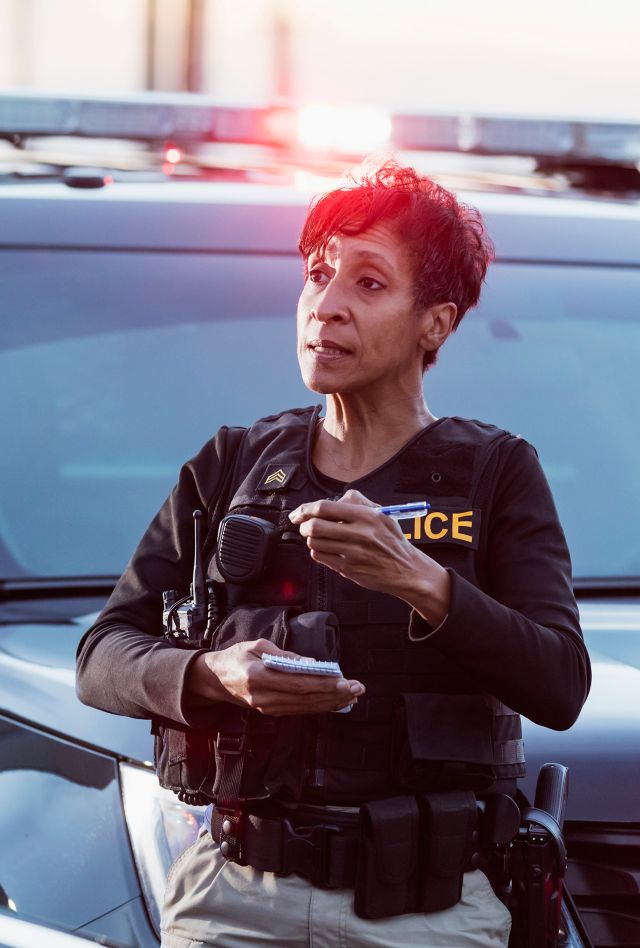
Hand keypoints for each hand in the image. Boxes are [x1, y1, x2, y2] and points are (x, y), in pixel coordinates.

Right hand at [188, 639, 363, 715]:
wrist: (215, 680)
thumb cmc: (236, 657)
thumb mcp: (256, 646)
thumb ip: (284, 654)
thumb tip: (311, 663)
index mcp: (258, 677)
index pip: (298, 684)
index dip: (323, 684)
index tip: (344, 681)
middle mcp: (264, 697)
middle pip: (305, 698)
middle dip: (334, 694)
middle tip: (357, 689)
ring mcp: (267, 707)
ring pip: (305, 708)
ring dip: (330, 703)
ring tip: (352, 696)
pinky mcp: (271, 712)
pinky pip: (299, 710)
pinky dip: (319, 706)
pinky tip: (334, 702)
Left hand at [289, 488, 426, 597]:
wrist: (406, 570)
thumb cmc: (393, 541)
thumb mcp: (382, 514)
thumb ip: (358, 502)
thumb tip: (334, 500)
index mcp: (367, 516)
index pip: (325, 508)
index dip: (306, 508)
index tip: (300, 512)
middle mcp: (359, 534)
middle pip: (315, 526)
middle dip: (304, 524)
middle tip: (305, 524)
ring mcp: (352, 553)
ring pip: (315, 542)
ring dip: (311, 538)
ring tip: (318, 536)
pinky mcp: (348, 569)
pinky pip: (321, 557)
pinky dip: (318, 551)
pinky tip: (326, 548)